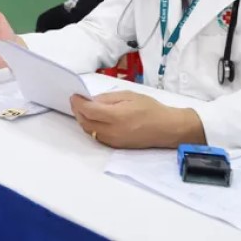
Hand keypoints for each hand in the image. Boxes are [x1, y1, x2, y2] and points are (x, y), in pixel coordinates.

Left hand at [70, 91, 204, 148]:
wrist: (166, 128)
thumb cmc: (150, 108)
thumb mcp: (129, 96)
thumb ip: (108, 98)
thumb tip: (91, 100)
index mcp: (115, 116)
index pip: (88, 110)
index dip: (78, 103)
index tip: (74, 95)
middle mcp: (112, 131)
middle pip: (85, 122)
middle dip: (77, 111)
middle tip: (76, 101)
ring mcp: (113, 141)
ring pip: (89, 131)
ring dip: (83, 120)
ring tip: (82, 109)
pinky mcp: (116, 146)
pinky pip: (97, 137)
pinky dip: (91, 127)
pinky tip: (93, 119)